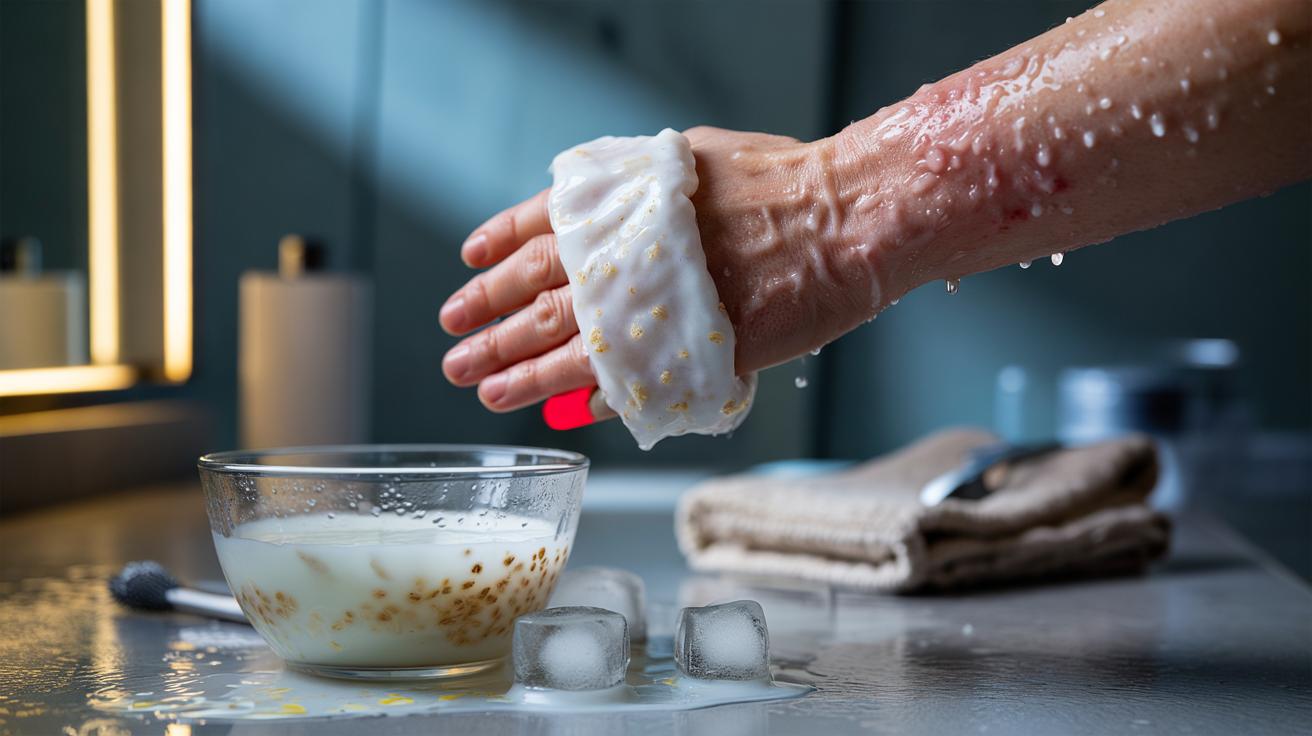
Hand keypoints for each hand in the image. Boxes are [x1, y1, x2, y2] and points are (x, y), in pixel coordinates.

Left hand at [439, 127, 873, 413]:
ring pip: (567, 345)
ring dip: (519, 371)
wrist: (847, 217)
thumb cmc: (780, 183)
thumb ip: (637, 196)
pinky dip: (594, 396)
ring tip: (483, 388)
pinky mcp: (693, 352)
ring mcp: (657, 306)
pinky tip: (567, 409)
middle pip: (536, 294)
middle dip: (487, 324)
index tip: (466, 270)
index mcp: (623, 202)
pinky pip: (630, 381)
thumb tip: (591, 223)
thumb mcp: (693, 161)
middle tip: (455, 349)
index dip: (496, 252)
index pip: (537, 227)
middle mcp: (627, 254)